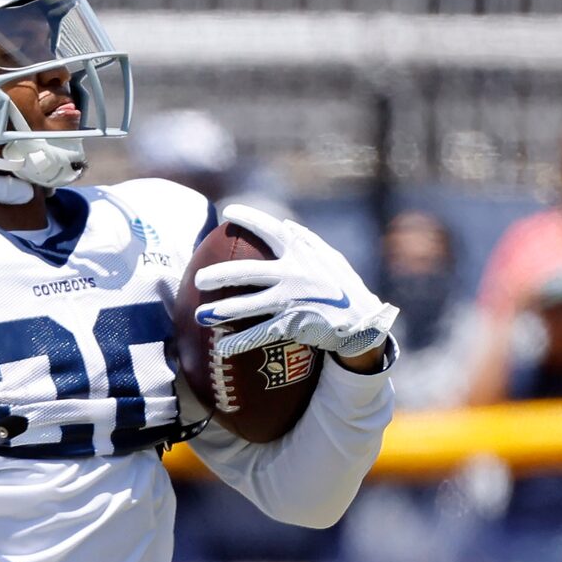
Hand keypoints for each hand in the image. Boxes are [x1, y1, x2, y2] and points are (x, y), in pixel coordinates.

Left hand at [195, 202, 397, 361]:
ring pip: (249, 305)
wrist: (363, 323)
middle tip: (198, 280)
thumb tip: (286, 225)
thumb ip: (308, 242)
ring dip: (222, 311)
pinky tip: (222, 348)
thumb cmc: (342, 289)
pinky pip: (260, 333)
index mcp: (302, 254)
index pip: (272, 230)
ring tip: (200, 316)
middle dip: (220, 275)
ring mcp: (292, 299)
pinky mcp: (293, 323)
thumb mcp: (331, 259)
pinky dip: (241, 341)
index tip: (228, 213)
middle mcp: (295, 273)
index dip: (250, 218)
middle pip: (248, 272)